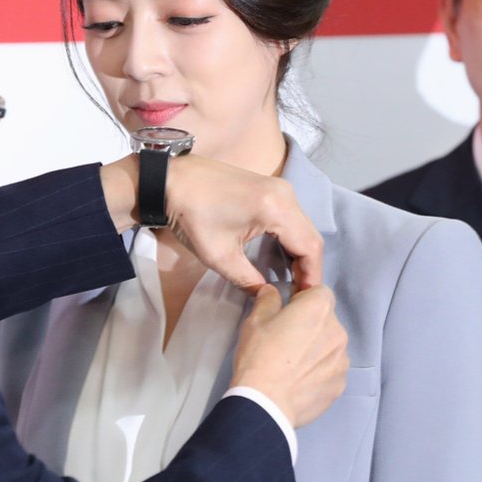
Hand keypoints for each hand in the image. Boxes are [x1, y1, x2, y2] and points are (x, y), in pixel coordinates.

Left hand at [167, 153, 322, 291]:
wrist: (169, 180)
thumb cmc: (191, 216)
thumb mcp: (219, 256)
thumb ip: (249, 280)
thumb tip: (268, 297)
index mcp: (276, 208)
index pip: (309, 247)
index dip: (312, 277)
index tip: (305, 301)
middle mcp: (285, 194)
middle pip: (311, 236)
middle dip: (308, 267)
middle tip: (298, 294)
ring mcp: (279, 187)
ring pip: (303, 226)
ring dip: (300, 253)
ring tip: (291, 280)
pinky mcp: (270, 186)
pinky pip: (292, 216)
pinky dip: (291, 238)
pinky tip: (281, 257)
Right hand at [229, 284, 348, 427]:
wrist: (265, 404)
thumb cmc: (259, 356)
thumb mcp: (255, 320)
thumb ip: (268, 299)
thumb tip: (272, 292)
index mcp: (319, 308)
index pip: (320, 292)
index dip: (303, 300)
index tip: (287, 314)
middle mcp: (338, 331)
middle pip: (327, 320)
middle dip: (311, 326)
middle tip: (287, 341)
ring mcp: (342, 360)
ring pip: (331, 346)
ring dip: (318, 350)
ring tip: (294, 366)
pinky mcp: (340, 384)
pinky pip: (331, 370)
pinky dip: (320, 372)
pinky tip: (300, 382)